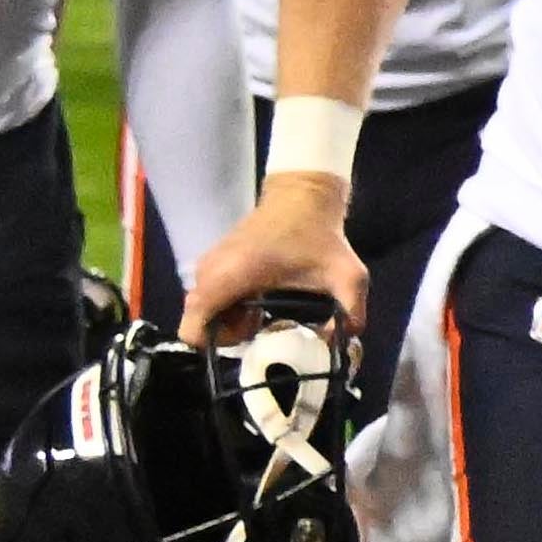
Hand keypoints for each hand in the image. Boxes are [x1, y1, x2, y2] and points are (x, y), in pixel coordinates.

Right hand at [179, 165, 365, 339]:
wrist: (301, 196)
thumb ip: (351, 313)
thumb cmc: (319, 234)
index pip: (191, 328)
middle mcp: (209, 272)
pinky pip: (209, 299)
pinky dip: (229, 308)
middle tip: (260, 327)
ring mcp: (207, 266)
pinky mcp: (212, 263)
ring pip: (204, 313)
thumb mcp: (347, 276)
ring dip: (229, 322)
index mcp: (230, 277)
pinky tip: (256, 302)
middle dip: (227, 335)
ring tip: (261, 315)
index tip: (248, 338)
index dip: (214, 344)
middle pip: (198, 325)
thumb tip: (340, 341)